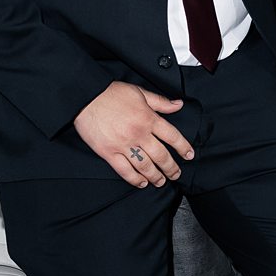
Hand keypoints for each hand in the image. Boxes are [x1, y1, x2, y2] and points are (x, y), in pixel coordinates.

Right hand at [72, 81, 192, 187]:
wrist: (86, 97)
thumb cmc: (112, 93)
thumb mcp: (140, 92)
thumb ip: (161, 102)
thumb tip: (178, 105)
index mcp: (148, 118)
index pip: (172, 136)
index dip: (183, 147)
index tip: (189, 155)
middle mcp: (139, 134)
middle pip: (161, 155)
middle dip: (171, 167)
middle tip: (176, 174)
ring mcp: (123, 145)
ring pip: (144, 166)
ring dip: (155, 176)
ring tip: (161, 181)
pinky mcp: (108, 152)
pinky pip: (124, 170)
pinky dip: (134, 179)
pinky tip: (141, 183)